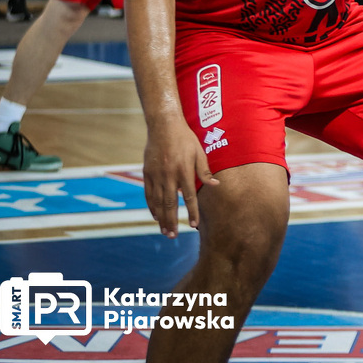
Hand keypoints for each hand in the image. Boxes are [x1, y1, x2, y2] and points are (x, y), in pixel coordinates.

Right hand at [143, 113, 217, 237]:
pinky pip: (148, 194)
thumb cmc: (185, 138)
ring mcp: (156, 175)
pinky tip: (155, 216)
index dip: (192, 212)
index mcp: (184, 171)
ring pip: (157, 202)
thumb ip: (205, 171)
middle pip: (170, 204)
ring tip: (165, 231)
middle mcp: (169, 175)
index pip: (189, 197)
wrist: (163, 126)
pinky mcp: (147, 173)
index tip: (194, 225)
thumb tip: (215, 186)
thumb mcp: (199, 152)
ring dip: (161, 218)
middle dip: (172, 221)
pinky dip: (151, 207)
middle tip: (173, 236)